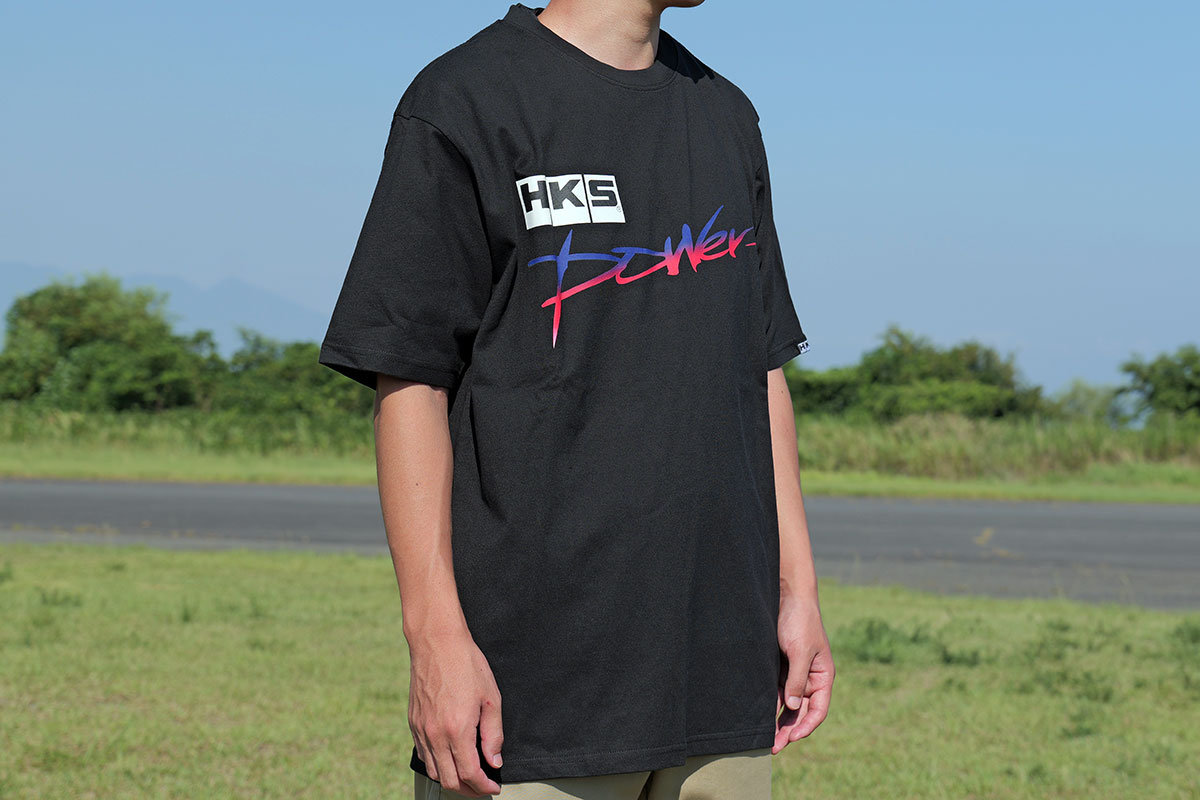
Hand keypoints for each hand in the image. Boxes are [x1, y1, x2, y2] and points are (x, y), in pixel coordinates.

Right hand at [407, 626, 503, 796]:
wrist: (437, 643)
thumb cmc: (467, 665)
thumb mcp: (491, 698)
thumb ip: (494, 734)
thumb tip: (495, 761)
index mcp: (457, 730)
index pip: (469, 774)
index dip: (484, 786)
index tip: (494, 787)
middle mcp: (435, 734)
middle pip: (449, 780)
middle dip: (468, 790)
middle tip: (483, 787)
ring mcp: (421, 729)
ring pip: (433, 771)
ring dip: (451, 780)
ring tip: (467, 777)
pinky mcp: (413, 722)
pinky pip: (423, 755)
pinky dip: (436, 765)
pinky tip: (449, 760)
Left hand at [773, 595, 833, 752]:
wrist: (787, 596)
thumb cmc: (800, 621)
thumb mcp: (800, 651)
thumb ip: (797, 680)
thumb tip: (792, 707)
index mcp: (823, 676)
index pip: (818, 709)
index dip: (806, 726)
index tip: (792, 738)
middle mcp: (810, 678)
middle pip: (801, 712)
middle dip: (789, 730)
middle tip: (774, 747)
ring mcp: (795, 674)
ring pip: (787, 705)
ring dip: (778, 722)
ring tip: (766, 739)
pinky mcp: (780, 667)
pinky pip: (776, 691)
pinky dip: (770, 705)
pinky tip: (760, 717)